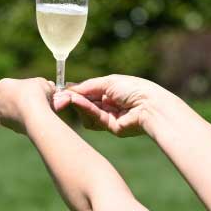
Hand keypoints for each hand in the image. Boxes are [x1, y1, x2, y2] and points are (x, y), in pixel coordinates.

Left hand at [0, 77, 56, 133]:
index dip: (25, 87)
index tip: (36, 90)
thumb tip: (50, 87)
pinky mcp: (8, 126)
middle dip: (24, 100)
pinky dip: (26, 120)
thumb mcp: (43, 83)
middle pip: (12, 98)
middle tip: (39, 100)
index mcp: (1, 86)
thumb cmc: (36, 94)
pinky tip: (37, 119)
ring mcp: (1, 115)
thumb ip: (44, 84)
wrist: (34, 115)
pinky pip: (18, 121)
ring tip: (41, 110)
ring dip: (25, 110)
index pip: (13, 85)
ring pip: (15, 111)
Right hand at [58, 74, 174, 136]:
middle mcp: (110, 104)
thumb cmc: (134, 89)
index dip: (77, 91)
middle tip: (61, 96)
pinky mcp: (110, 128)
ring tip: (72, 98)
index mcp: (112, 91)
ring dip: (79, 104)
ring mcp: (110, 117)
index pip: (89, 91)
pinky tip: (78, 103)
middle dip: (74, 98)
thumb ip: (88, 86)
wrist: (149, 106)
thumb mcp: (108, 82)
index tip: (62, 89)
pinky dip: (85, 110)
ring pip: (87, 113)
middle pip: (86, 103)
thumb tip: (70, 88)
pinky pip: (93, 119)